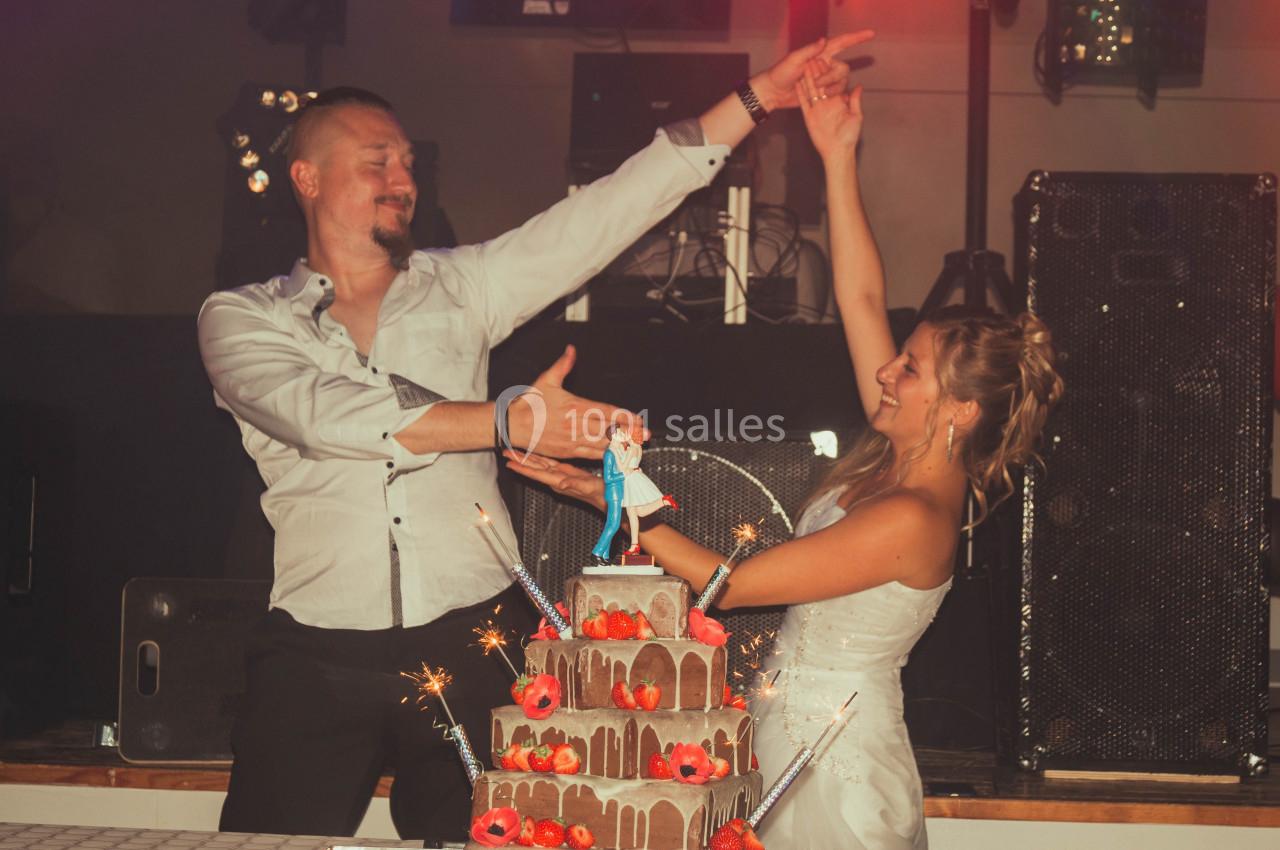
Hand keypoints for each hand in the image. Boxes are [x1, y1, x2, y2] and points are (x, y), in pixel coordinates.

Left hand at [504, 450, 607, 511]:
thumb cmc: (603, 494)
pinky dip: (542, 457)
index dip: (523, 468)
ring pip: (541, 465)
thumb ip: (575, 485)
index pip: (538, 474)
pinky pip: (551, 464)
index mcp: (561, 481)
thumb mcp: (590, 488)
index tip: (509, 463)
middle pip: (535, 469)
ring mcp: (563, 476)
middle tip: (506, 452)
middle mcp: (559, 479)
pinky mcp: (569, 473)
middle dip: (520, 461)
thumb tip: (561, 483)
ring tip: (516, 452)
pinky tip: (538, 453)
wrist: (613, 499)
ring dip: (528, 459)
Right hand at [506, 345, 647, 459]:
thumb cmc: (529, 403)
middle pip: (608, 430)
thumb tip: (571, 351)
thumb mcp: (546, 380)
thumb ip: (563, 365)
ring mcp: (572, 441)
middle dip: (628, 433)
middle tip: (644, 435)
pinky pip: (590, 456)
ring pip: (602, 445)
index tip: (638, 419)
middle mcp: (575, 425)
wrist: (512, 425)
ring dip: (620, 446)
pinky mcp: (566, 453)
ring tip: (636, 446)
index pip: (607, 412)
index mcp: (575, 406)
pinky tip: (616, 456)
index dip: (625, 417)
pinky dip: (604, 456)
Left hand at [752, 30, 873, 110]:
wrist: (773, 92)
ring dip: (830, 87)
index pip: (841, 43)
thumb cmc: (780, 73)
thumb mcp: (793, 60)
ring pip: (841, 82)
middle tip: (816, 83)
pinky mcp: (823, 91)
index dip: (856, 38)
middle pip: (842, 68)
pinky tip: (821, 97)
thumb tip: (824, 40)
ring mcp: (824, 78)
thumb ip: (809, 51)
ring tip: (814, 91)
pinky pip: (835, 93)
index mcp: (819, 53)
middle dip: (831, 77)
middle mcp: (824, 64)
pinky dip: (830, 95)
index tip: (871, 33)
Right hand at [796, 64, 863, 161]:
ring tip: (803, 66)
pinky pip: (804, 103)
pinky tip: (797, 83)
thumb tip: (858, 86)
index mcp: (838, 101)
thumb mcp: (856, 116)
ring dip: (807, 79)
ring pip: (811, 91)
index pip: (832, 83)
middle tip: (812, 57)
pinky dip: (800, 94)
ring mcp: (817, 110)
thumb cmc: (849, 136)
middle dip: (816, 71)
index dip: (828, 71)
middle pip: (820, 84)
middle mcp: (827, 104)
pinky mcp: (809, 117)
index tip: (826, 59)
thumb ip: (855, 101)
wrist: (838, 152)